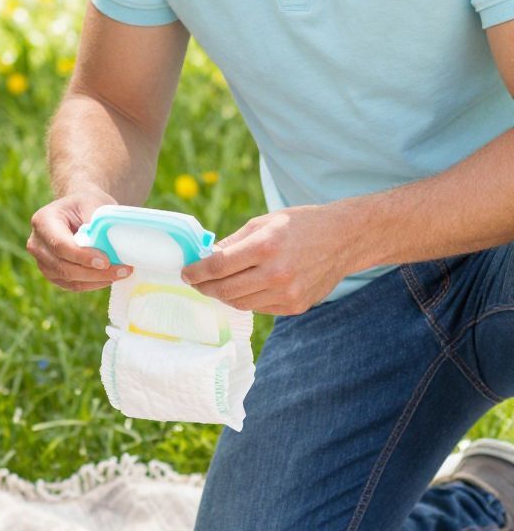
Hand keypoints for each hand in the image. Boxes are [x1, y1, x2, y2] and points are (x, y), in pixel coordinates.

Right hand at [27, 189, 130, 292]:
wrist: (78, 210)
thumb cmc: (86, 204)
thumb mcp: (92, 203)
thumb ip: (95, 223)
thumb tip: (106, 247)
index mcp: (43, 221)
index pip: (60, 245)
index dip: (82, 256)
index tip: (106, 261)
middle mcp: (37, 244)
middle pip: (63, 266)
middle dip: (94, 273)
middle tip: (122, 270)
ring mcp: (42, 261)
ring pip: (68, 279)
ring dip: (96, 280)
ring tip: (121, 273)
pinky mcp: (52, 274)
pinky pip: (72, 285)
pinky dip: (92, 284)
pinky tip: (109, 277)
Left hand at [181, 202, 357, 314]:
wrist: (344, 239)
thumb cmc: (302, 224)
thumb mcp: (265, 222)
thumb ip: (233, 242)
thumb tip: (205, 257)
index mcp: (266, 246)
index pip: (218, 266)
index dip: (196, 272)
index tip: (186, 272)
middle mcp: (276, 273)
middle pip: (225, 290)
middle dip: (204, 288)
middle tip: (196, 283)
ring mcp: (287, 293)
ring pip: (240, 303)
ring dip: (224, 295)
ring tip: (219, 285)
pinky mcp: (295, 306)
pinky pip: (260, 308)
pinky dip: (248, 300)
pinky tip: (247, 288)